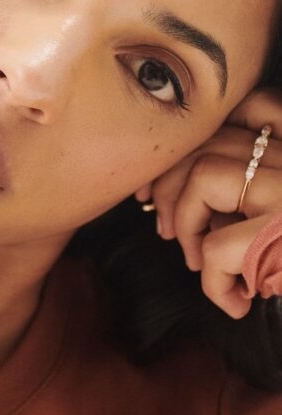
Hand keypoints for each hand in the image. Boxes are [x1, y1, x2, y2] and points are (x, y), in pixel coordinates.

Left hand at [134, 88, 281, 318]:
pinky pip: (218, 248)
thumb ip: (252, 186)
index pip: (236, 113)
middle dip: (170, 186)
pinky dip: (213, 281)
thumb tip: (175, 194)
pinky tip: (236, 301)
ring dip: (188, 226)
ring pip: (203, 176)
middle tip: (166, 229)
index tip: (162, 182)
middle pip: (206, 142)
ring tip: (200, 263)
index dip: (186, 147)